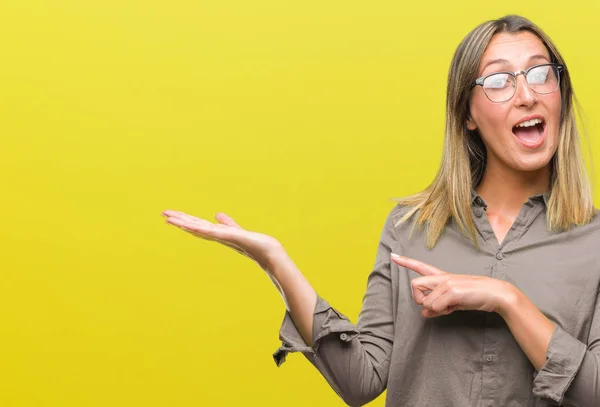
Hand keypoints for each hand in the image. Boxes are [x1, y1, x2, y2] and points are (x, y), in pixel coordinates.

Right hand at [162, 210, 284, 273]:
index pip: (196, 225)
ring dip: (183, 223)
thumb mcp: (235, 229)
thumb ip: (226, 223)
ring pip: (198, 229)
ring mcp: (220, 237)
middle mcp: (216, 236)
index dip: (183, 220)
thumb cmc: (252, 242)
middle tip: (163, 213)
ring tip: (168, 218)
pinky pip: (210, 232)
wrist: (266, 251)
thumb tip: (217, 214)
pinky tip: (188, 225)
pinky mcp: (227, 237)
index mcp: (216, 233)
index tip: (170, 215)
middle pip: (193, 226)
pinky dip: (198, 228)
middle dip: (179, 220)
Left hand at [390, 254, 515, 317]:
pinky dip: (442, 312)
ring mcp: (446, 282)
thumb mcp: (453, 302)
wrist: (496, 294)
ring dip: (436, 309)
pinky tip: (454, 308)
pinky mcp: (452, 290)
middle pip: (415, 285)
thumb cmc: (475, 297)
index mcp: (442, 277)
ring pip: (425, 301)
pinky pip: (435, 306)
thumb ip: (437, 306)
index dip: (405, 262)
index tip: (393, 255)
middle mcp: (442, 277)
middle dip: (420, 299)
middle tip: (434, 306)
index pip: (420, 266)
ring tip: (451, 307)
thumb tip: (423, 314)